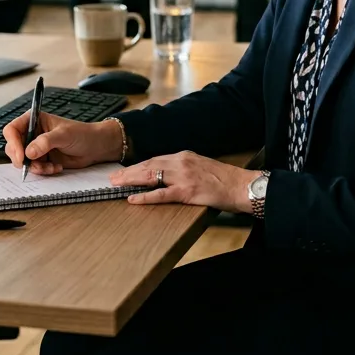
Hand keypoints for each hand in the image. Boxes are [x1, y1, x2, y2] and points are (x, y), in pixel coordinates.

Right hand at [2, 112, 120, 175]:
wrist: (94, 147)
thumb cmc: (81, 134)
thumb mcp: (63, 135)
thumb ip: (45, 142)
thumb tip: (28, 152)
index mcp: (34, 120)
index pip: (12, 129)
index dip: (13, 143)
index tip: (21, 156)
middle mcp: (32, 133)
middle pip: (13, 147)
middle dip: (21, 159)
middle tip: (33, 166)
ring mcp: (36, 147)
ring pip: (22, 160)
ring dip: (34, 167)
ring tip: (50, 167)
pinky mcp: (42, 159)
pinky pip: (33, 168)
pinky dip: (42, 171)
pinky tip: (56, 167)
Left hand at [108, 151, 256, 213]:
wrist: (241, 185)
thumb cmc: (224, 179)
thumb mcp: (201, 166)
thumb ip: (184, 168)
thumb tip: (168, 176)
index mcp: (184, 156)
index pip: (155, 159)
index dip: (138, 165)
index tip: (125, 170)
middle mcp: (181, 162)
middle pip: (148, 165)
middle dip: (129, 171)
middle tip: (113, 177)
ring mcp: (183, 176)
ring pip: (151, 176)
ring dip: (131, 180)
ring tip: (116, 184)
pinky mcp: (187, 191)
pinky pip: (161, 194)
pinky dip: (145, 196)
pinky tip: (133, 198)